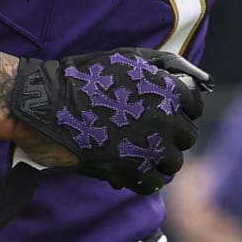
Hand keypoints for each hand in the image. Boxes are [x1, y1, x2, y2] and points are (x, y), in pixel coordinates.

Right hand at [6, 48, 210, 194]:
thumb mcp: (126, 58)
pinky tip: (130, 169)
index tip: (170, 112)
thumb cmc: (83, 77)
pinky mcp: (129, 171)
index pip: (195, 105)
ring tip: (141, 152)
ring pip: (173, 163)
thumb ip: (160, 66)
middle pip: (188, 137)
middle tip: (152, 133)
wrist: (46, 104)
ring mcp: (148, 147)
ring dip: (159, 159)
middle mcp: (165, 119)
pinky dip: (143, 178)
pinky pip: (152, 183)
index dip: (183, 109)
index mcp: (167, 89)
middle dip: (172, 135)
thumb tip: (182, 77)